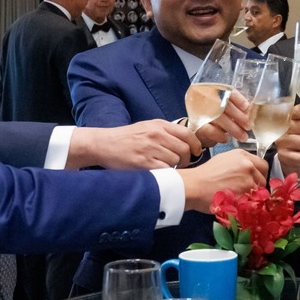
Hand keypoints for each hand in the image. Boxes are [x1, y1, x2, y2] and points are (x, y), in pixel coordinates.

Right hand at [72, 120, 199, 169]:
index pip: (187, 134)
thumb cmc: (126, 138)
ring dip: (174, 167)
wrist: (104, 144)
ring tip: (165, 167)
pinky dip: (165, 173)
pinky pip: (165, 170)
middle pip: (184, 149)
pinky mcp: (143, 163)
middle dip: (186, 159)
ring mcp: (150, 149)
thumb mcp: (147, 127)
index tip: (195, 152)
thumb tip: (186, 141)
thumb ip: (165, 132)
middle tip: (180, 164)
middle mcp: (156, 135)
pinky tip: (159, 172)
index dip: (195, 145)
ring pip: (175, 161)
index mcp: (159, 125)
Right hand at [180, 149, 267, 212]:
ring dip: (251, 196)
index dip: (259, 174)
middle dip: (257, 186)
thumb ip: (239, 164)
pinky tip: (235, 203)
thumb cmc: (204, 175)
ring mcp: (247, 180)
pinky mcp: (245, 194)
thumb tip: (249, 172)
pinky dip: (246, 204)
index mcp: (243, 155)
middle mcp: (248, 165)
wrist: (194, 186)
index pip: (263, 165)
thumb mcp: (223, 160)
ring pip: (259, 192)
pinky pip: (252, 202)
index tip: (255, 180)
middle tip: (247, 191)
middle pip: (263, 178)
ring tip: (237, 198)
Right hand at [197, 90, 250, 147]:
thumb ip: (236, 108)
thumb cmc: (215, 117)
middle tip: (248, 126)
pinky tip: (226, 138)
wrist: (197, 128)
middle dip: (239, 117)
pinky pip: (211, 130)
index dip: (239, 99)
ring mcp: (201, 111)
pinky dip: (220, 135)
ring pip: (219, 118)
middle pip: (225, 105)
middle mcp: (207, 99)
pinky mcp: (197, 124)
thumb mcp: (225, 109)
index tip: (247, 108)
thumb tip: (250, 112)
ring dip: (233, 129)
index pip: (228, 92)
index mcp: (215, 92)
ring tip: (242, 136)